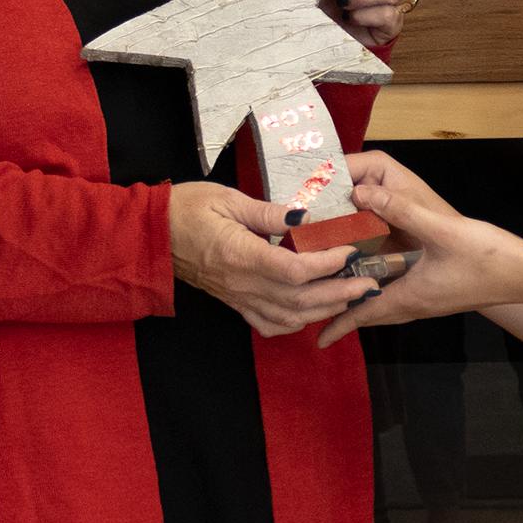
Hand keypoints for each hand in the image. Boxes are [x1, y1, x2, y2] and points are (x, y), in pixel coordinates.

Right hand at [169, 181, 377, 337]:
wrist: (154, 235)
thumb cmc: (188, 209)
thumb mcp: (228, 198)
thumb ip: (269, 212)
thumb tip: (305, 217)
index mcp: (242, 255)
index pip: (295, 269)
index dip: (328, 263)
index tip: (350, 250)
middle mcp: (243, 284)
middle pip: (300, 299)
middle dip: (340, 293)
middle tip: (368, 283)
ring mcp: (239, 298)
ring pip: (290, 317)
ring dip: (324, 310)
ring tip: (352, 297)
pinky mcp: (235, 303)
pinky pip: (269, 324)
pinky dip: (296, 323)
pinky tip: (313, 311)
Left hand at [315, 150, 522, 347]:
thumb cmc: (488, 258)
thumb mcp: (441, 230)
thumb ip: (400, 210)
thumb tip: (361, 192)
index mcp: (411, 296)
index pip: (365, 314)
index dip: (339, 324)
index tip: (315, 336)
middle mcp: (418, 304)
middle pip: (373, 315)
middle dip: (346, 314)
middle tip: (320, 309)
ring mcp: (431, 301)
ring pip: (388, 307)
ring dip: (365, 303)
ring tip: (343, 292)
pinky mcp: (442, 293)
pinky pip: (403, 298)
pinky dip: (384, 292)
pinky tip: (382, 275)